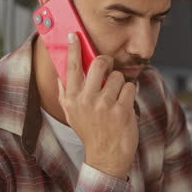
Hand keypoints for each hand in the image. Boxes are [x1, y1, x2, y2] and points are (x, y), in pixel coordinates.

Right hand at [58, 33, 137, 179]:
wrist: (106, 156)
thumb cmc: (90, 132)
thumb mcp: (72, 114)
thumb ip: (66, 92)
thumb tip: (61, 70)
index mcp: (72, 99)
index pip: (71, 67)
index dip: (73, 48)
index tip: (74, 34)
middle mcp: (86, 100)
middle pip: (99, 63)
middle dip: (107, 63)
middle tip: (108, 69)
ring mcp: (104, 105)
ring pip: (117, 76)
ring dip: (120, 84)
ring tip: (116, 97)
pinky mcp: (121, 110)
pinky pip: (130, 87)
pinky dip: (130, 94)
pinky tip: (125, 104)